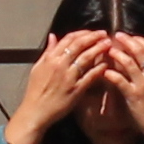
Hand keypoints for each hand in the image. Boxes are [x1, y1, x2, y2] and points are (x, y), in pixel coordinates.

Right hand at [1, 29, 110, 143]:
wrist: (35, 111)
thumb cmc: (35, 91)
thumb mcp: (38, 67)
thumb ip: (48, 51)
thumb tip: (53, 36)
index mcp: (51, 58)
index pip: (69, 39)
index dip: (82, 33)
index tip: (92, 32)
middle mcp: (60, 65)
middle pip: (79, 45)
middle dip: (93, 37)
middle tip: (104, 34)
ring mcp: (68, 77)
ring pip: (86, 58)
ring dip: (98, 49)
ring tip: (108, 45)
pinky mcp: (75, 90)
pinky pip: (90, 76)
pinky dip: (99, 69)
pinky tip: (106, 65)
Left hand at [89, 31, 143, 124]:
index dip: (139, 40)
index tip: (129, 37)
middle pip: (139, 51)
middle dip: (127, 41)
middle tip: (116, 35)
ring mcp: (143, 84)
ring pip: (129, 63)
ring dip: (117, 54)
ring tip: (108, 50)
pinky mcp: (134, 95)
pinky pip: (120, 81)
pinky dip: (112, 74)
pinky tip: (104, 71)